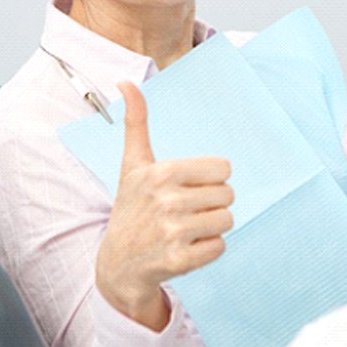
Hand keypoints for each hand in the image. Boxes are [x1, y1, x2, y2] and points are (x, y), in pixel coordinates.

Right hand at [95, 81, 233, 329]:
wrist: (117, 264)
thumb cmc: (132, 207)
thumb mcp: (133, 164)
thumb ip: (136, 122)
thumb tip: (126, 82)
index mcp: (163, 172)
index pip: (224, 168)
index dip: (210, 179)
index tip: (187, 188)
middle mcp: (167, 200)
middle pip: (228, 195)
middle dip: (212, 204)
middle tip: (185, 212)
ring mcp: (173, 232)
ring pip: (227, 220)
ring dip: (211, 227)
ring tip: (186, 229)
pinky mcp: (180, 261)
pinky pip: (220, 247)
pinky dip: (207, 250)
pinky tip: (185, 249)